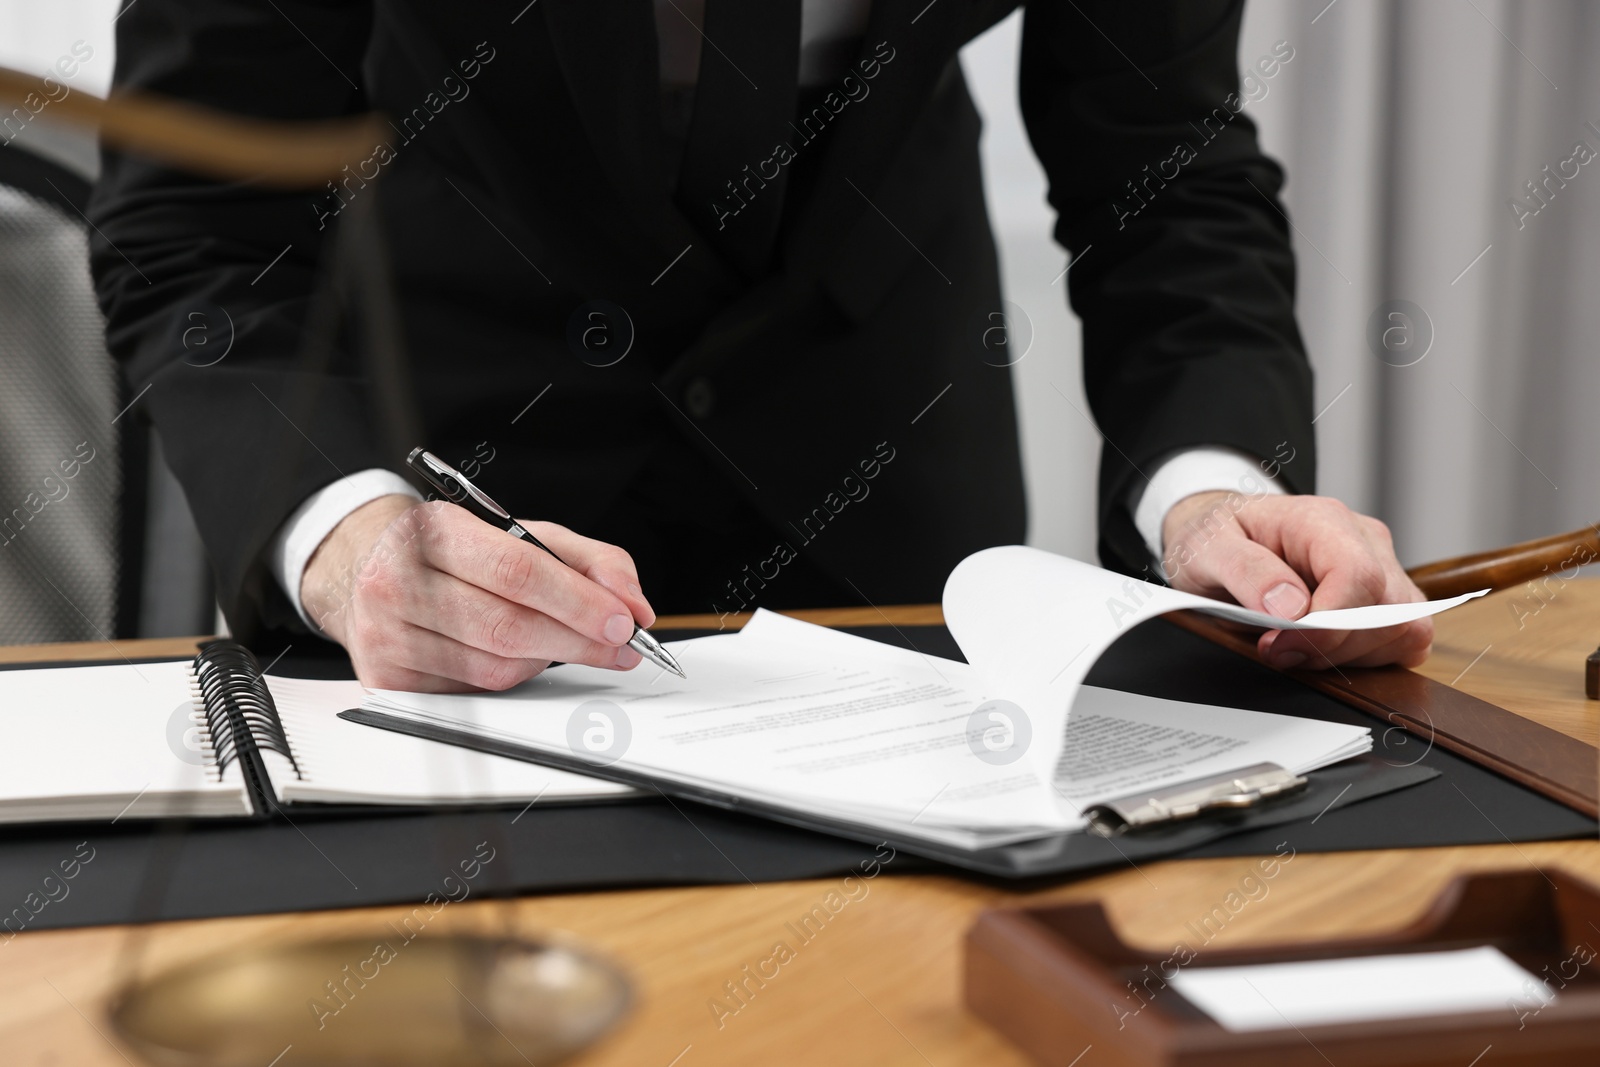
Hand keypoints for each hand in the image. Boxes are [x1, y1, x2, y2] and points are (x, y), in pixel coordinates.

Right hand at [300, 495, 655, 691]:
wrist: (372, 569)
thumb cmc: (458, 554)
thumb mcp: (525, 536)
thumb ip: (590, 561)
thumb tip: (633, 603)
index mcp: (436, 531)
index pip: (517, 571)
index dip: (578, 602)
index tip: (623, 621)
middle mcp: (399, 580)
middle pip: (507, 626)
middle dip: (578, 641)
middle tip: (621, 647)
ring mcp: (386, 632)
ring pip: (494, 667)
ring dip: (545, 662)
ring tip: (564, 644)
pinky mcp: (385, 677)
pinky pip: (472, 692)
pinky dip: (509, 678)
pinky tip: (517, 656)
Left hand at [1160, 491, 1430, 670]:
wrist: (1222, 536)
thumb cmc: (1218, 538)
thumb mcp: (1206, 548)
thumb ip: (1246, 572)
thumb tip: (1291, 609)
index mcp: (1322, 520)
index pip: (1358, 575)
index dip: (1328, 624)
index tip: (1280, 644)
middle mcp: (1363, 539)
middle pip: (1386, 610)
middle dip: (1331, 646)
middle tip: (1275, 648)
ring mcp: (1381, 567)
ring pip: (1403, 630)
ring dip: (1349, 655)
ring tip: (1295, 646)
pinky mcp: (1387, 597)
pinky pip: (1404, 640)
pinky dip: (1368, 657)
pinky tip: (1323, 649)